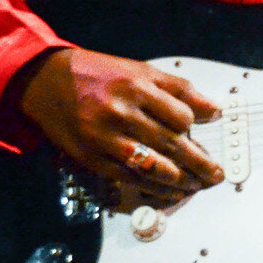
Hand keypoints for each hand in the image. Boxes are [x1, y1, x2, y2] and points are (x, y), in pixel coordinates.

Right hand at [20, 48, 222, 205]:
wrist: (47, 83)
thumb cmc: (99, 76)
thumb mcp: (141, 71)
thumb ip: (179, 90)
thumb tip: (214, 110)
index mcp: (137, 87)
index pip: (181, 116)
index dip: (194, 125)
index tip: (203, 131)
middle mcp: (121, 113)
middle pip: (171, 143)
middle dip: (199, 162)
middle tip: (215, 174)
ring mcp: (105, 138)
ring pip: (152, 165)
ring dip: (179, 180)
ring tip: (196, 185)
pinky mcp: (92, 158)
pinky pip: (129, 178)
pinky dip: (153, 187)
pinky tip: (170, 191)